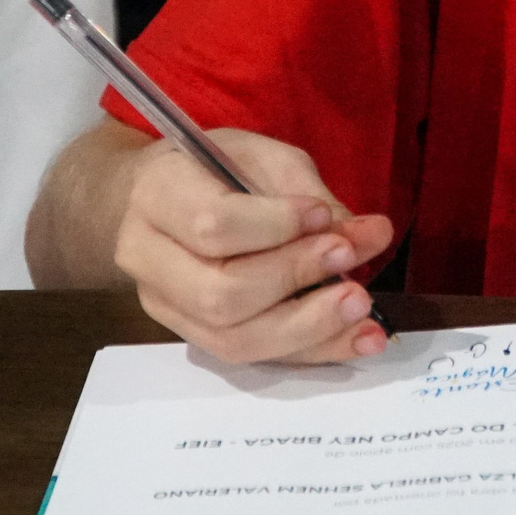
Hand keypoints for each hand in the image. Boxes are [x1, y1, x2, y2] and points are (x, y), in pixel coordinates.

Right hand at [108, 128, 394, 365]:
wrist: (165, 199)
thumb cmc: (218, 167)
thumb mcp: (263, 157)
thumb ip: (310, 194)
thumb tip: (368, 235)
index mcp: (158, 193)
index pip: (212, 224)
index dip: (277, 226)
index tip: (323, 214)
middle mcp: (147, 257)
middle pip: (220, 293)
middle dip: (294, 279)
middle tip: (349, 259)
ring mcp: (165, 306)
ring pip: (235, 339)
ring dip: (310, 327)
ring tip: (363, 307)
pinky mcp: (193, 337)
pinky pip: (253, 357)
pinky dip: (312, 349)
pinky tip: (359, 336)